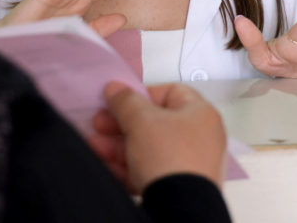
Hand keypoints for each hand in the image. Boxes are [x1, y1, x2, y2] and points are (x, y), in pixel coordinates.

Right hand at [88, 82, 226, 194]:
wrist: (179, 209)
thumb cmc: (168, 156)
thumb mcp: (141, 120)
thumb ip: (125, 100)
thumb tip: (115, 88)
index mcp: (200, 114)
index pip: (169, 93)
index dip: (140, 94)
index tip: (118, 100)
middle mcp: (200, 139)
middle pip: (154, 123)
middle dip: (121, 124)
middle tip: (99, 124)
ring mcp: (190, 166)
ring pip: (148, 149)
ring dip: (118, 146)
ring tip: (95, 146)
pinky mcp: (179, 188)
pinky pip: (150, 172)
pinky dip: (128, 168)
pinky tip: (107, 166)